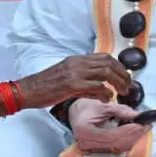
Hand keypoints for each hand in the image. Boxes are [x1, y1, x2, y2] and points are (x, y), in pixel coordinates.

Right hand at [17, 54, 132, 108]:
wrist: (28, 90)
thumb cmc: (44, 86)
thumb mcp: (65, 77)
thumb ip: (83, 80)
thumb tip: (100, 88)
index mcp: (76, 60)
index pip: (104, 57)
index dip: (119, 66)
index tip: (124, 77)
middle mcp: (77, 63)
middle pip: (109, 62)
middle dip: (123, 74)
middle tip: (128, 86)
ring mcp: (75, 73)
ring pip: (106, 72)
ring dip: (118, 83)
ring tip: (122, 93)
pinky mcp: (72, 84)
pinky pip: (97, 86)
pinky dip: (106, 93)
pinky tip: (106, 99)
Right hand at [68, 99, 149, 153]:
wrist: (76, 114)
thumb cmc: (87, 108)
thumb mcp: (103, 105)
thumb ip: (121, 111)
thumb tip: (139, 116)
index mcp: (85, 131)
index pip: (110, 136)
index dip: (128, 131)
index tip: (141, 124)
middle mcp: (87, 144)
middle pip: (117, 144)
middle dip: (134, 135)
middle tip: (147, 124)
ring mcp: (93, 150)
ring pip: (119, 147)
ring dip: (133, 138)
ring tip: (142, 127)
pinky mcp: (100, 151)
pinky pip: (117, 148)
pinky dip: (128, 140)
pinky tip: (134, 132)